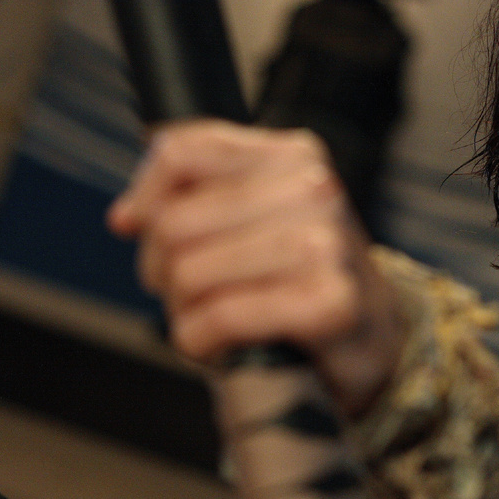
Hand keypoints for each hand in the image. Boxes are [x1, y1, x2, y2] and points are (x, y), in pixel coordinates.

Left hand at [107, 120, 404, 413]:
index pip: (181, 153)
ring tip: (210, 320)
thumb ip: (193, 193)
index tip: (140, 230)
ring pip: (190, 272)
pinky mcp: (329, 303)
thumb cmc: (300, 276)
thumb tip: (125, 217)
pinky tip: (220, 345)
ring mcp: (326, 245)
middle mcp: (314, 189)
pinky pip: (222, 316)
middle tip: (191, 294)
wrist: (372, 335)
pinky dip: (202, 341)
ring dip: (183, 312)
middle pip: (174, 223)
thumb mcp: (255, 212)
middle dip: (163, 270)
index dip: (145, 200)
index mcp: (293, 154)